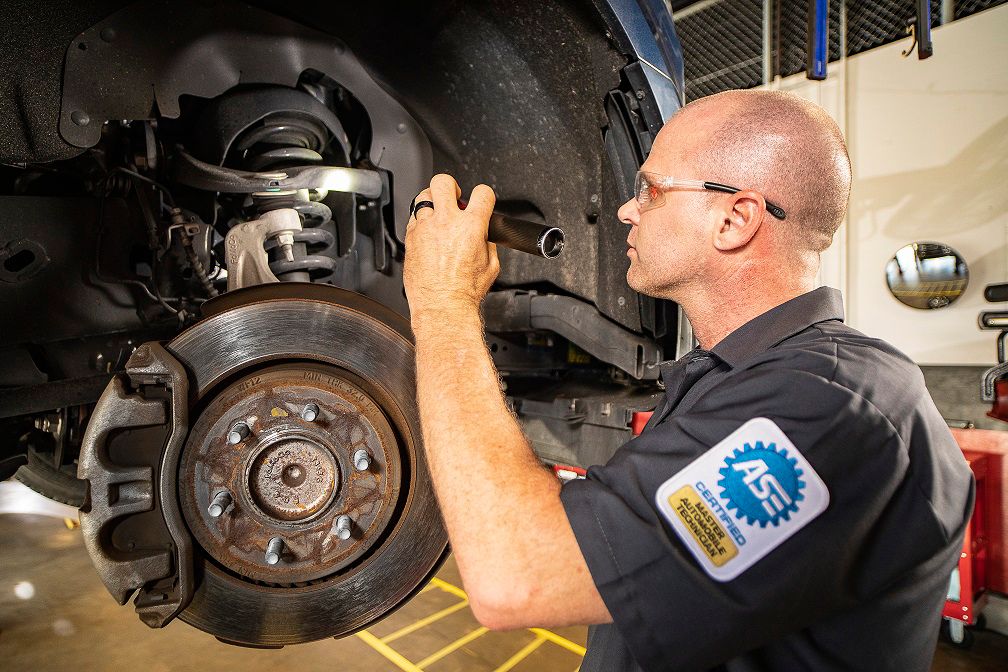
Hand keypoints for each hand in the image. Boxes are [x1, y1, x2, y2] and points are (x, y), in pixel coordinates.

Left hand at [404, 173, 499, 321]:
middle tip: (453, 198)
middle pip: (443, 182)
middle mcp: (446, 223)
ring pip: (423, 196)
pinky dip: (421, 221)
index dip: (484, 195)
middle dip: (450, 187)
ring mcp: (425, 228)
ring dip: (433, 203)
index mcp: (471, 226)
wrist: (442, 306)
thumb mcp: (491, 266)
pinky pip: (413, 217)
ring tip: (438, 215)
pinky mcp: (411, 238)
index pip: (482, 192)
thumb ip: (488, 243)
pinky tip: (428, 232)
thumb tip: (485, 234)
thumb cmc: (464, 292)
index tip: (481, 201)